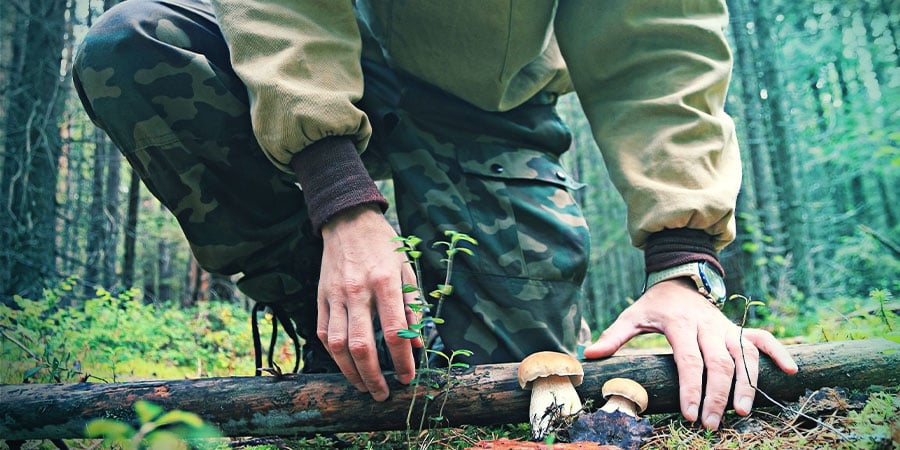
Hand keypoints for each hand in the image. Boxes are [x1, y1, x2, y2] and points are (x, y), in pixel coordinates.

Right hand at [318, 205, 421, 400]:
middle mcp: (357, 291)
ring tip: (364, 386)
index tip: (407, 377)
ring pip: (337, 345)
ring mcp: (335, 295)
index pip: (393, 332)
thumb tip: (416, 344)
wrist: (348, 219)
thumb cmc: (384, 246)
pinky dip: (334, 354)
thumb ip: (412, 307)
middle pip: (361, 345)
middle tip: (383, 394)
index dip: (401, 360)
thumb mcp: (407, 269)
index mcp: (385, 282)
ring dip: (350, 372)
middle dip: (373, 376)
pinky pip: (322, 333)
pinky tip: (347, 364)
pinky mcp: (320, 297)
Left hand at [583, 279, 797, 428]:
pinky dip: (778, 352)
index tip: (691, 413)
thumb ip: (614, 336)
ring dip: (747, 384)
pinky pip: (763, 338)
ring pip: (745, 355)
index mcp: (681, 324)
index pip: (689, 360)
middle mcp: (708, 326)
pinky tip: (791, 370)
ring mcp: (726, 327)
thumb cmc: (655, 304)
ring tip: (743, 413)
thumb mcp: (632, 316)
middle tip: (713, 425)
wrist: (679, 277)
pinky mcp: (739, 328)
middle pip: (719, 364)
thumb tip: (589, 356)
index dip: (692, 388)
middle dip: (717, 396)